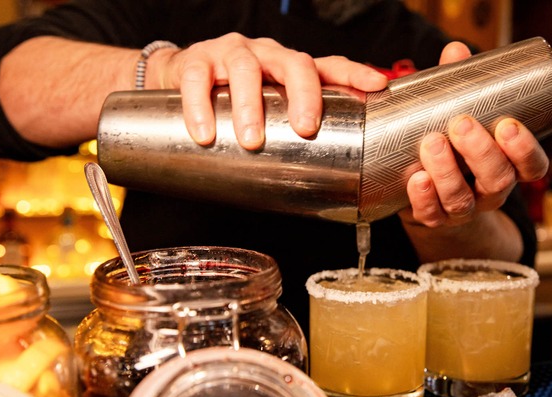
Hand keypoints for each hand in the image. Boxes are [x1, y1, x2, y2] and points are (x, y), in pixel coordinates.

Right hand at [152, 33, 387, 149]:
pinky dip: (200, 106)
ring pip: (246, 69)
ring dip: (250, 106)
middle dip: (304, 95)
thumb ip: (290, 136)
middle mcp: (267, 55)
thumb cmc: (231, 99)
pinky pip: (198, 79)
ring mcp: (232, 53)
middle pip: (294, 64)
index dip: (354, 73)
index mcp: (290, 69)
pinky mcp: (196, 60)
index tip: (377, 85)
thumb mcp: (268, 111)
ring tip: (251, 140)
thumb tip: (324, 189)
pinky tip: (204, 132)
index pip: (329, 66)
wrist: (174, 79)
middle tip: (305, 128)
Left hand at [400, 42, 548, 227]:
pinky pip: (431, 215)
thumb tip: (456, 51)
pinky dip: (423, 198)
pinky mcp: (435, 219)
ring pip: (462, 199)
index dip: (525, 150)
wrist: (429, 193)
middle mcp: (491, 192)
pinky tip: (416, 179)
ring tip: (433, 142)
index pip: (532, 167)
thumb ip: (459, 86)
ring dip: (448, 172)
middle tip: (461, 124)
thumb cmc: (452, 145)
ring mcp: (464, 209)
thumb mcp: (459, 115)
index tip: (509, 126)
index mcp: (508, 167)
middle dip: (481, 152)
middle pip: (497, 180)